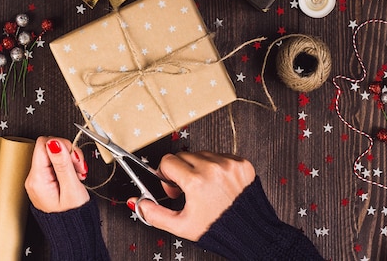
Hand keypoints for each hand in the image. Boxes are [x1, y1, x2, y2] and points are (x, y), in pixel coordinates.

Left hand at [25, 136, 89, 212]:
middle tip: (78, 167)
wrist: (74, 231)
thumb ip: (62, 163)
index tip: (73, 157)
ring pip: (54, 155)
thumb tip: (54, 142)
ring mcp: (39, 180)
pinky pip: (55, 164)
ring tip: (78, 173)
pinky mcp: (46, 181)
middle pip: (49, 148)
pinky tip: (75, 175)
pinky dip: (68, 166)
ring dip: (70, 160)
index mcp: (37, 179)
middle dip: (68, 153)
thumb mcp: (71, 187)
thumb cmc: (73, 215)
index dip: (62, 145)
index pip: (44, 144)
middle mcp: (34, 178)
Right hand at [129, 151, 255, 240]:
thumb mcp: (181, 226)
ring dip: (199, 167)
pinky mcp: (242, 163)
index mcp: (196, 181)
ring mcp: (229, 164)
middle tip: (188, 190)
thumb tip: (135, 202)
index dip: (166, 176)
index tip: (174, 187)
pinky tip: (220, 184)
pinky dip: (217, 166)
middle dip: (181, 171)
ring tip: (206, 189)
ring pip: (202, 154)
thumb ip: (154, 213)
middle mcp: (212, 168)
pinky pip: (221, 156)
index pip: (168, 161)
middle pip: (183, 155)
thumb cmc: (217, 230)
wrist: (250, 233)